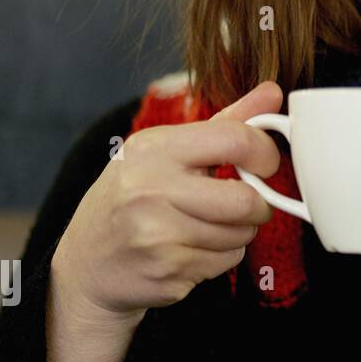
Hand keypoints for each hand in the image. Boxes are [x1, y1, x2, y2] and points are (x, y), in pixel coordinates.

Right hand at [51, 81, 283, 322]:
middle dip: (258, 206)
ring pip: (241, 234)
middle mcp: (150, 189)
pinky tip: (193, 249)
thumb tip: (273, 91)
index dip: (265, 153)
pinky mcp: (166, 271)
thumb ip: (226, 121)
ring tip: (209, 225)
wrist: (87, 262)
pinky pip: (227, 261)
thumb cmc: (135, 196)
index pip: (235, 139)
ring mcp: (156, 234)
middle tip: (247, 204)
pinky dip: (222, 257)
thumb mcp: (168, 149)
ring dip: (238, 232)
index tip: (265, 164)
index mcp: (154, 148)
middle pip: (245, 200)